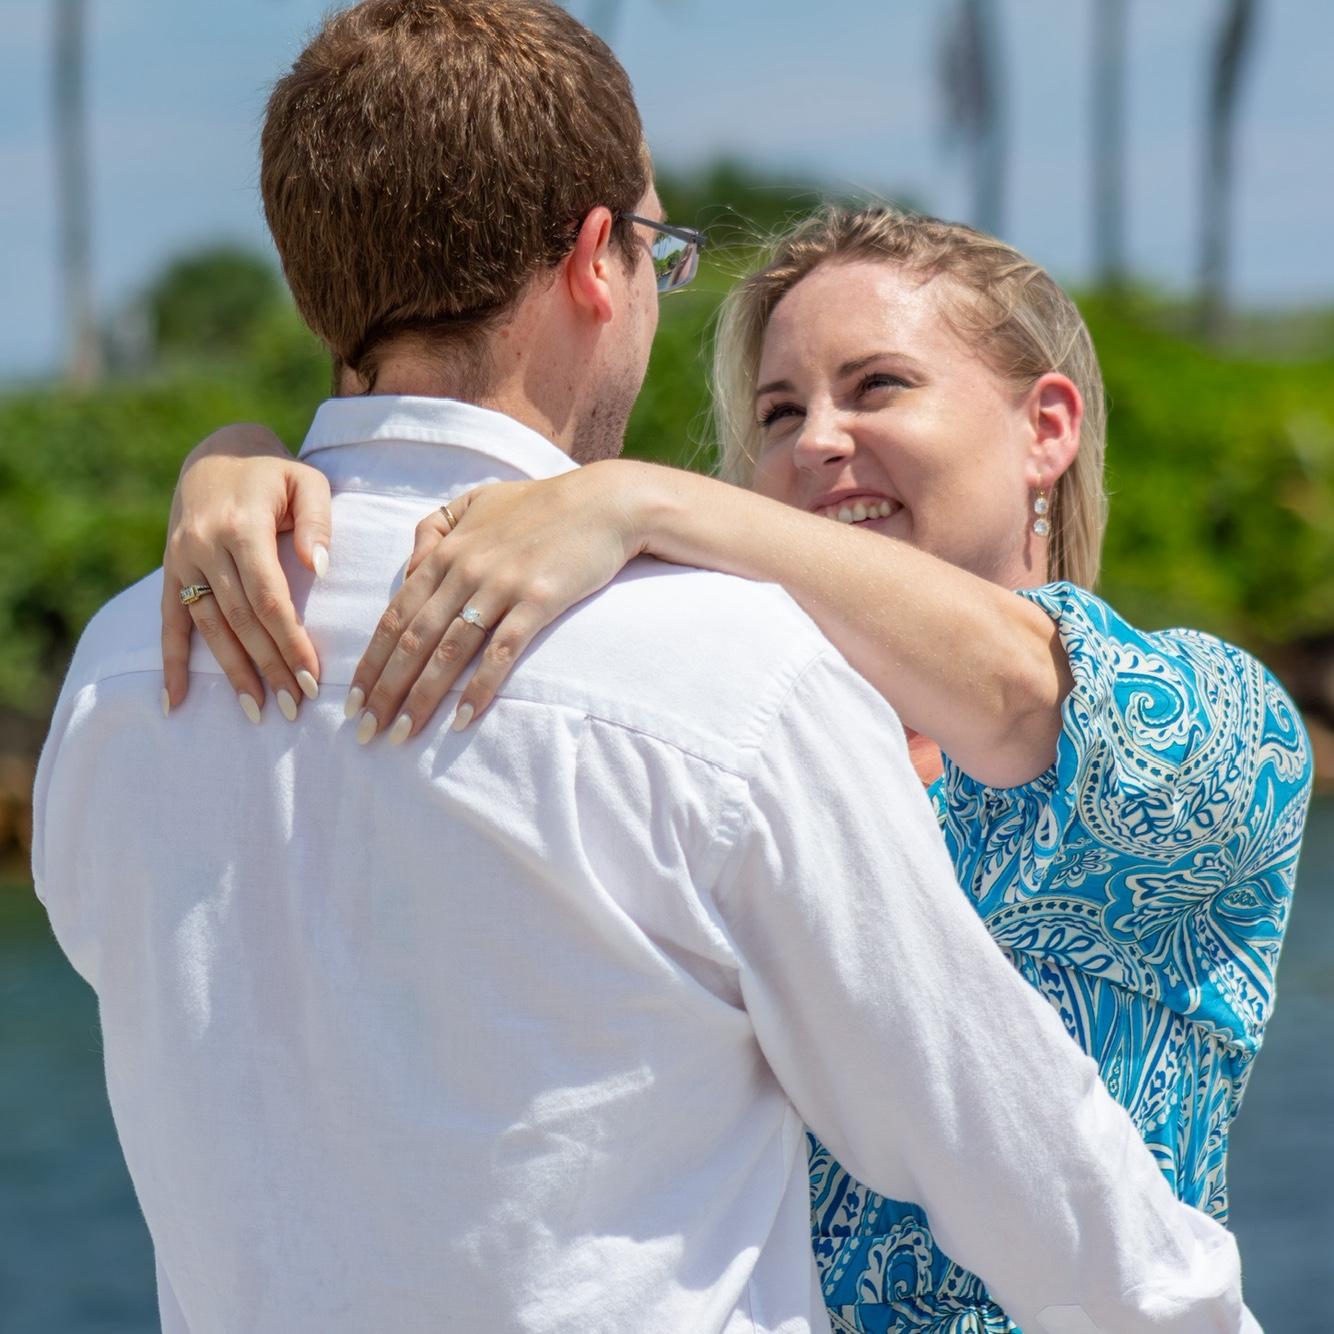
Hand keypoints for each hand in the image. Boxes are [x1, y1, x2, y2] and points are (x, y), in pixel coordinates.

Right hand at [161, 424, 331, 720]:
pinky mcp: (171, 570)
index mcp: (243, 527)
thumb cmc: (275, 472)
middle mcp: (206, 546)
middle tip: (294, 706)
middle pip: (241, 620)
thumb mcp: (307, 480)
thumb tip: (321, 566)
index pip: (269, 597)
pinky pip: (169, 622)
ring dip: (232, 672)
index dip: (289, 641)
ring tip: (258, 711)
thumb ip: (318, 520)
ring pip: (209, 627)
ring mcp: (183, 560)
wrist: (218, 451)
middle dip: (269, 666)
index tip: (312, 677)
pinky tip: (177, 701)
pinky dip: (172, 663)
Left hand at [349, 461, 645, 741]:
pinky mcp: (537, 601)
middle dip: (384, 689)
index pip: (394, 615)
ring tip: (400, 734)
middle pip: (412, 640)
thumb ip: (435, 528)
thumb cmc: (541, 504)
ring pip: (448, 651)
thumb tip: (409, 568)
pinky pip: (500, 653)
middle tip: (365, 731)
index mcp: (445, 551)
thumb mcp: (478, 501)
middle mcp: (464, 570)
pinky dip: (478, 688)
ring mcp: (500, 586)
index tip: (351, 699)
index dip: (370, 661)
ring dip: (420, 697)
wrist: (604, 502)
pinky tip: (461, 719)